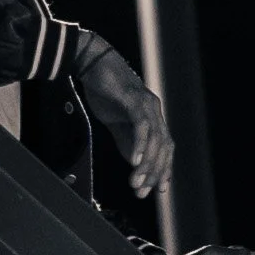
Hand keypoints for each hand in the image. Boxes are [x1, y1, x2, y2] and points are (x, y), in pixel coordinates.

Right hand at [76, 49, 172, 197]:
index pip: (164, 147)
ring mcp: (146, 104)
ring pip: (155, 140)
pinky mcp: (134, 100)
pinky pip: (141, 127)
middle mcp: (154, 110)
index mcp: (152, 115)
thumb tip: (136, 163)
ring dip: (147, 165)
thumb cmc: (103, 89)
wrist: (91, 62)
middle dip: (154, 173)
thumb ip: (127, 140)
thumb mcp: (116, 120)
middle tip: (142, 193)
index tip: (157, 190)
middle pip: (163, 147)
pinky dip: (139, 146)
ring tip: (137, 183)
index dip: (163, 169)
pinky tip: (134, 163)